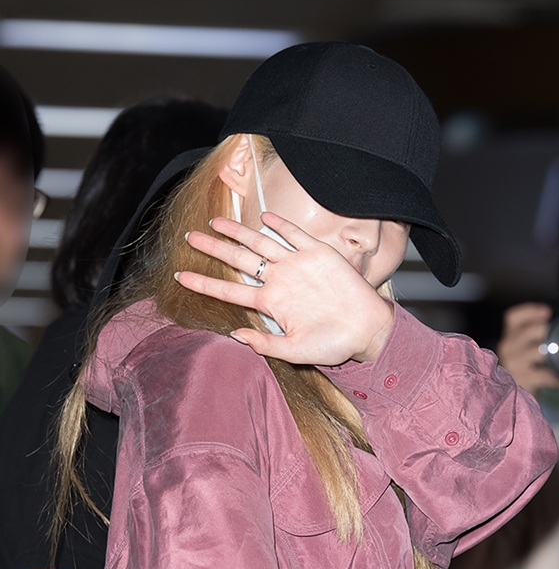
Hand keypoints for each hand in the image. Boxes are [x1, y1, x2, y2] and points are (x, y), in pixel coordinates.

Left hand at [176, 213, 394, 364]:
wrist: (366, 330)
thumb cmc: (333, 345)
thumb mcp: (295, 351)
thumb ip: (265, 345)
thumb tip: (234, 336)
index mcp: (271, 304)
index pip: (230, 291)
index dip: (205, 283)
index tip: (180, 277)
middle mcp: (279, 281)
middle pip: (239, 260)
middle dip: (213, 248)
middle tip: (188, 237)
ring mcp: (297, 265)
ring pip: (261, 243)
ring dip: (238, 232)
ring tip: (215, 222)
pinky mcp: (318, 254)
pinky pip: (294, 235)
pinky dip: (279, 225)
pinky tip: (262, 217)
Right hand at [496, 303, 558, 394]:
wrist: (516, 395)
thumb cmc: (526, 368)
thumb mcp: (526, 348)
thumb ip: (536, 335)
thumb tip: (558, 322)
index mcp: (510, 336)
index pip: (513, 317)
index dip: (529, 311)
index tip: (548, 312)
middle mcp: (507, 348)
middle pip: (526, 331)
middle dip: (544, 331)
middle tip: (558, 337)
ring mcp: (512, 364)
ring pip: (534, 351)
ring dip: (550, 353)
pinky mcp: (520, 380)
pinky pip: (540, 374)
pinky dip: (552, 375)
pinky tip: (558, 376)